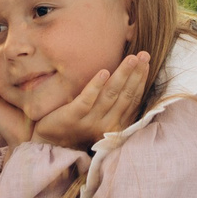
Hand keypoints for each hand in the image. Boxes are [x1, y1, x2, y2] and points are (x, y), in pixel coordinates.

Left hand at [27, 50, 150, 150]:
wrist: (50, 142)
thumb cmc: (77, 126)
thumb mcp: (100, 117)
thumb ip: (113, 104)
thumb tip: (128, 78)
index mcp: (115, 124)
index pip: (133, 99)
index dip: (140, 80)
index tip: (145, 62)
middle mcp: (106, 125)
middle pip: (125, 95)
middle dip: (136, 74)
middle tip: (144, 55)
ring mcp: (90, 121)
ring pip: (110, 95)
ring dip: (122, 75)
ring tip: (130, 58)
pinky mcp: (73, 117)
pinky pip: (87, 100)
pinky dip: (96, 86)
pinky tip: (103, 72)